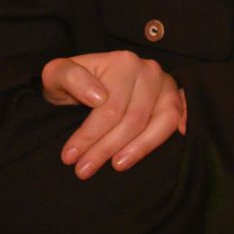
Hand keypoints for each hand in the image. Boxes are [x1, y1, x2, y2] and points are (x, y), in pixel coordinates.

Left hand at [42, 50, 188, 179]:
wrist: (88, 79)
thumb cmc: (72, 80)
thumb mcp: (57, 74)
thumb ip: (70, 77)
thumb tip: (98, 98)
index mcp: (123, 62)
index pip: (109, 109)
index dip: (89, 136)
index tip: (69, 157)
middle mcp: (149, 71)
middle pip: (131, 120)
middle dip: (105, 149)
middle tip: (83, 170)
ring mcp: (165, 85)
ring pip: (157, 124)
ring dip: (137, 150)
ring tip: (115, 167)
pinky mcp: (173, 99)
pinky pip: (175, 120)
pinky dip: (170, 134)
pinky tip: (161, 151)